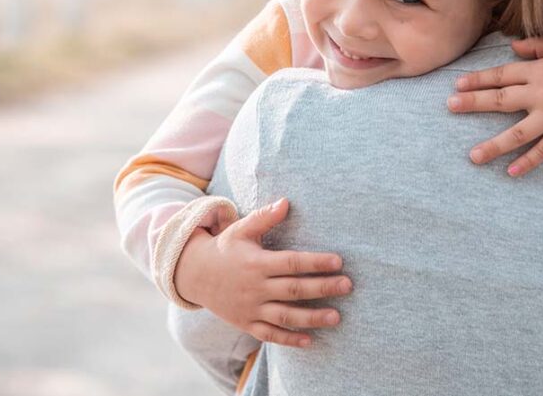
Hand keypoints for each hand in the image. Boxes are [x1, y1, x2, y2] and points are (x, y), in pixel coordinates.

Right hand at [174, 197, 351, 347]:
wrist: (194, 275)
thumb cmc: (225, 248)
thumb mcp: (241, 229)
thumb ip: (264, 217)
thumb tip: (286, 202)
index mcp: (257, 263)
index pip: (292, 263)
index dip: (316, 262)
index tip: (339, 262)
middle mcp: (255, 288)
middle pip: (294, 290)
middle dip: (322, 288)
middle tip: (348, 285)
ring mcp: (250, 308)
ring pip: (285, 316)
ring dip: (312, 318)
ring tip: (337, 317)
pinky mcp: (246, 323)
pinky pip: (269, 335)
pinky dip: (289, 340)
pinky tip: (310, 340)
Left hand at [447, 38, 542, 176]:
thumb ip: (537, 46)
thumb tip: (512, 46)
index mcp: (539, 71)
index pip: (502, 75)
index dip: (478, 80)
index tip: (457, 84)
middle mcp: (542, 93)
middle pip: (501, 100)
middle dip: (473, 103)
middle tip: (450, 106)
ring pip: (517, 133)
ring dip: (493, 145)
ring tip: (472, 156)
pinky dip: (527, 162)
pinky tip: (510, 172)